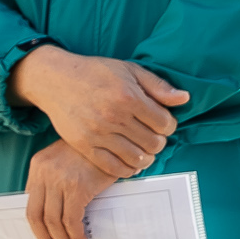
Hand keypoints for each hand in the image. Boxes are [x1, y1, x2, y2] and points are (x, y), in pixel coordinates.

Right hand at [9, 45, 189, 178]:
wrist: (55, 79)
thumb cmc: (94, 72)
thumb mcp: (128, 70)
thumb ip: (157, 85)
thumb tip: (184, 98)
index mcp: (128, 96)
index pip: (165, 124)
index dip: (168, 124)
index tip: (160, 121)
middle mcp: (114, 117)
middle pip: (154, 143)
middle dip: (158, 141)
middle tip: (151, 135)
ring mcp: (98, 133)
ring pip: (137, 158)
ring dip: (146, 156)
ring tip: (142, 148)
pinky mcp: (85, 145)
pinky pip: (114, 168)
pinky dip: (127, 168)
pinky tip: (129, 159)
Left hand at [26, 139, 123, 238]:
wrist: (113, 135)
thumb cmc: (93, 152)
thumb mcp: (67, 162)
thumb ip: (56, 182)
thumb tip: (55, 217)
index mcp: (38, 166)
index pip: (30, 204)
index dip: (38, 227)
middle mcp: (44, 172)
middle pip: (36, 216)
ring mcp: (59, 180)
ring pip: (53, 221)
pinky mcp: (77, 187)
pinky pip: (71, 220)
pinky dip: (75, 237)